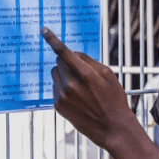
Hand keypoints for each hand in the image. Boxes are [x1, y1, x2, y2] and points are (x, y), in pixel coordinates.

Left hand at [40, 27, 134, 148]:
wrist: (112, 128)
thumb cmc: (114, 99)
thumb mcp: (108, 75)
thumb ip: (89, 62)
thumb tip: (73, 54)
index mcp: (85, 75)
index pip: (64, 52)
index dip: (52, 39)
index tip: (44, 30)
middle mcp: (70, 85)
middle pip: (59, 61)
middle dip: (67, 62)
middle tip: (81, 71)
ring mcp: (62, 96)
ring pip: (55, 74)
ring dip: (64, 74)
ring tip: (80, 86)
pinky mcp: (58, 106)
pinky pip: (55, 87)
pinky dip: (63, 86)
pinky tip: (76, 96)